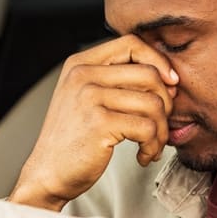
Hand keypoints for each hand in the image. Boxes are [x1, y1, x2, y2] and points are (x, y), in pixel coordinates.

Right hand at [10, 35, 177, 210]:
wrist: (47, 174)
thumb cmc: (73, 140)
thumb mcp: (86, 99)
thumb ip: (116, 81)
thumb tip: (169, 78)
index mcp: (80, 64)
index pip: (132, 44)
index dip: (159, 61)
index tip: (169, 84)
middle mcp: (82, 75)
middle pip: (150, 74)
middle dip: (165, 104)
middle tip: (159, 126)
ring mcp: (90, 97)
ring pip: (154, 103)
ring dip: (161, 130)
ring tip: (151, 145)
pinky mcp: (99, 122)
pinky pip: (148, 128)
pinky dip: (152, 145)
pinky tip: (142, 156)